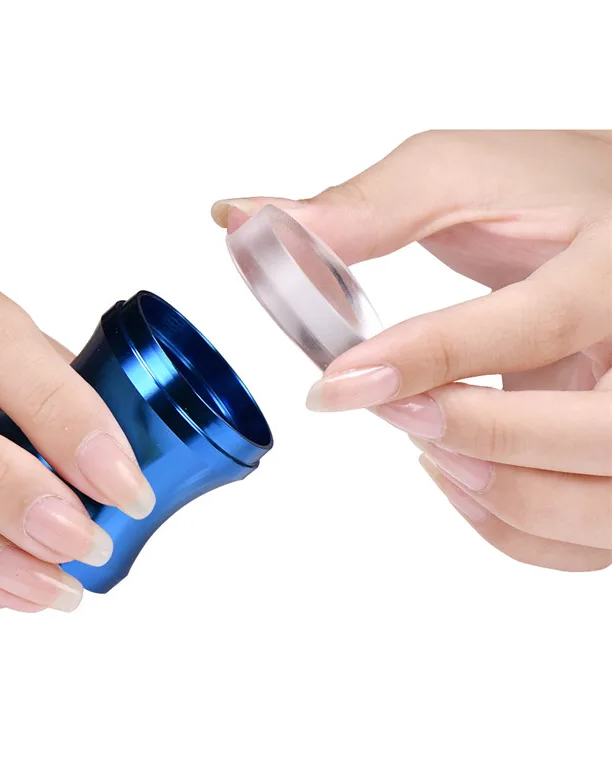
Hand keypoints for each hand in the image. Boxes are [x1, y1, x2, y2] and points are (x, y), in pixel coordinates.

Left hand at [212, 130, 611, 571]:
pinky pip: (588, 537)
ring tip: (425, 440)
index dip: (429, 358)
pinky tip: (458, 477)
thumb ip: (362, 209)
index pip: (538, 323)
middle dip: (472, 435)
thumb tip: (242, 220)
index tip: (339, 381)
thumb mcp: (464, 176)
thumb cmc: (553, 196)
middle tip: (394, 410)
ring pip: (597, 506)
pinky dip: (514, 529)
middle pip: (594, 436)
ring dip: (495, 493)